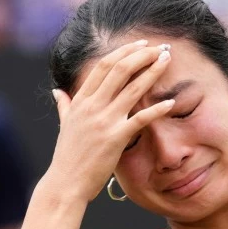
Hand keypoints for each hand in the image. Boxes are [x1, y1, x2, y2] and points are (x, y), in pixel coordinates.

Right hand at [47, 40, 175, 203]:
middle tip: (158, 48)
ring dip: (152, 71)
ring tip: (166, 60)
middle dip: (141, 55)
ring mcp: (104, 121)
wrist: (65, 183)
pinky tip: (170, 103)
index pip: (103, 66)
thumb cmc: (67, 157)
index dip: (123, 52)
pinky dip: (157, 109)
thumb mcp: (64, 126)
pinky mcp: (115, 138)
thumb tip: (57, 91)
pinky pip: (140, 119)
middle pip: (119, 70)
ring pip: (132, 88)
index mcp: (80, 101)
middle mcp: (92, 106)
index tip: (139, 45)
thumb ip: (64, 105)